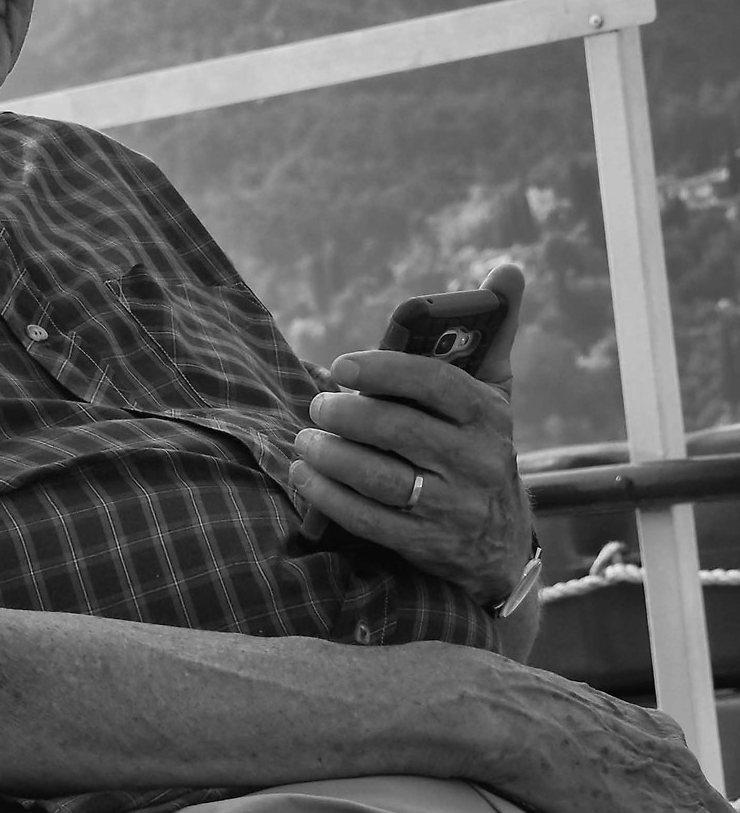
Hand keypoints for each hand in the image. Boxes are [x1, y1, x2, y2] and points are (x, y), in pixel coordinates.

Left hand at [289, 263, 532, 603]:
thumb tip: (507, 267)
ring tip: (306, 440)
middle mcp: (477, 461)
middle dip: (346, 414)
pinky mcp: (427, 544)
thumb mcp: (493, 393)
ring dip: (330, 455)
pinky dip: (328, 496)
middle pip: (399, 430)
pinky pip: (369, 519)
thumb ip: (492, 333)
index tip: (341, 366)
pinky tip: (306, 475)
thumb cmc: (476, 444)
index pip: (436, 384)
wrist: (498, 541)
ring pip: (380, 477)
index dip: (384, 370)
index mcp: (488, 416)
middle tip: (317, 406)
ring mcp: (453, 506)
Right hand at [475, 658, 739, 812]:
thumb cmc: (525, 708)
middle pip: (720, 811)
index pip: (689, 776)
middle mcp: (678, 765)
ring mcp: (680, 801)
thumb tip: (563, 738)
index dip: (688, 802)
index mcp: (655, 732)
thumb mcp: (569, 709)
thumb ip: (586, 730)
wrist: (514, 718)